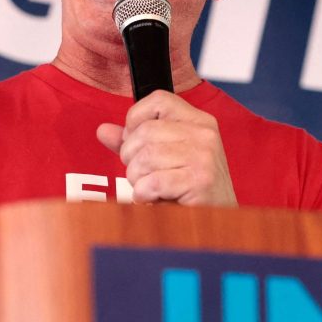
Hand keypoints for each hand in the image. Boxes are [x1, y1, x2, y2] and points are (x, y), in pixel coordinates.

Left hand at [96, 90, 237, 205]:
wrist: (218, 221)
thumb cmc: (190, 190)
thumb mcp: (164, 159)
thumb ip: (134, 143)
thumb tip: (103, 130)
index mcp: (199, 121)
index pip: (159, 100)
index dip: (136, 120)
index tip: (137, 143)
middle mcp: (204, 134)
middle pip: (145, 132)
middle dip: (131, 157)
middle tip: (142, 175)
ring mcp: (204, 157)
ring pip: (145, 157)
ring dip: (137, 179)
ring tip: (149, 188)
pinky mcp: (200, 181)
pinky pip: (153, 182)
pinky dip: (144, 195)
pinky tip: (153, 199)